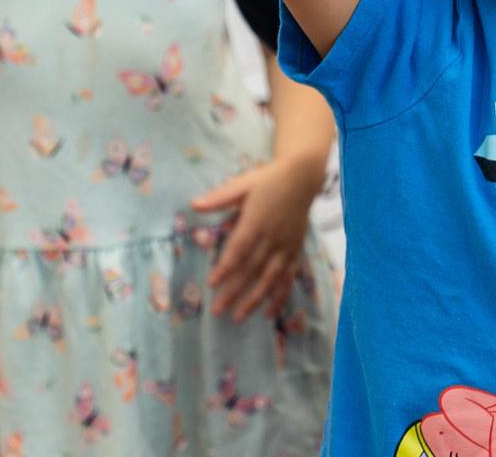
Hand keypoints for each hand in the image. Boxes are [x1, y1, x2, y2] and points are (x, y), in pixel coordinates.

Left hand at [193, 154, 326, 321]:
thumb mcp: (242, 184)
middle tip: (218, 310)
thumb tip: (193, 205)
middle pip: (252, 268)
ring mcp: (286, 246)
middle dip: (234, 291)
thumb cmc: (267, 181)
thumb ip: (219, 198)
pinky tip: (268, 313)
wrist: (302, 178)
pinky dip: (279, 296)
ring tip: (238, 317)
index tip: (212, 284)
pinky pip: (288, 277)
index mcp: (256, 220)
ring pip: (270, 278)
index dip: (226, 267)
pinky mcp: (295, 251)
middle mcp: (272, 237)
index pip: (239, 248)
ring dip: (254, 299)